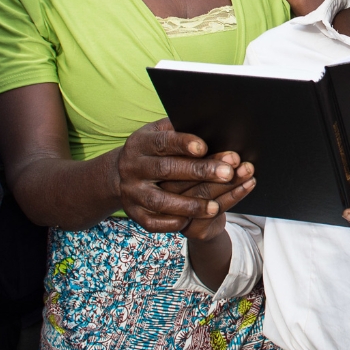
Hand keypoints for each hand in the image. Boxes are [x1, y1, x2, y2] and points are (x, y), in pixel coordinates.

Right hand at [116, 119, 250, 233]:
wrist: (122, 174)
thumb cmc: (154, 149)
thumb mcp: (160, 133)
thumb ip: (180, 130)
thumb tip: (212, 127)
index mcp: (140, 143)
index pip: (162, 142)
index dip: (183, 144)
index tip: (204, 147)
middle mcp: (133, 167)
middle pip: (166, 170)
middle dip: (199, 172)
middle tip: (228, 173)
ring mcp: (132, 192)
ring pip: (160, 200)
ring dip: (189, 205)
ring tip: (215, 207)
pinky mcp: (133, 213)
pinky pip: (153, 222)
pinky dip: (173, 222)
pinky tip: (192, 221)